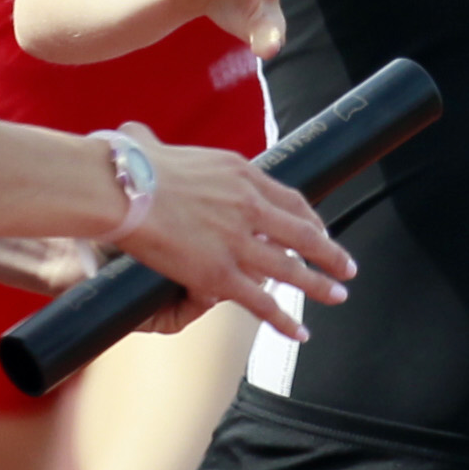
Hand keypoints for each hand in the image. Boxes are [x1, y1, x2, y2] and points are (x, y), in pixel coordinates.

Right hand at [113, 121, 352, 341]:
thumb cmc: (128, 165)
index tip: (319, 229)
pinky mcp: (220, 275)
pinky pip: (261, 303)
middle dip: (329, 252)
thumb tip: (134, 137)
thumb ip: (153, 145)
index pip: (290, 198)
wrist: (122, 188)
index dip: (310, 218)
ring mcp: (238, 243)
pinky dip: (284, 320)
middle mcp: (249, 206)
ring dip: (319, 285)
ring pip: (292, 270)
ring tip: (337, 295)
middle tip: (346, 265)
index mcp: (240, 174)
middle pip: (304, 233)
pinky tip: (300, 332)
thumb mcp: (151, 145)